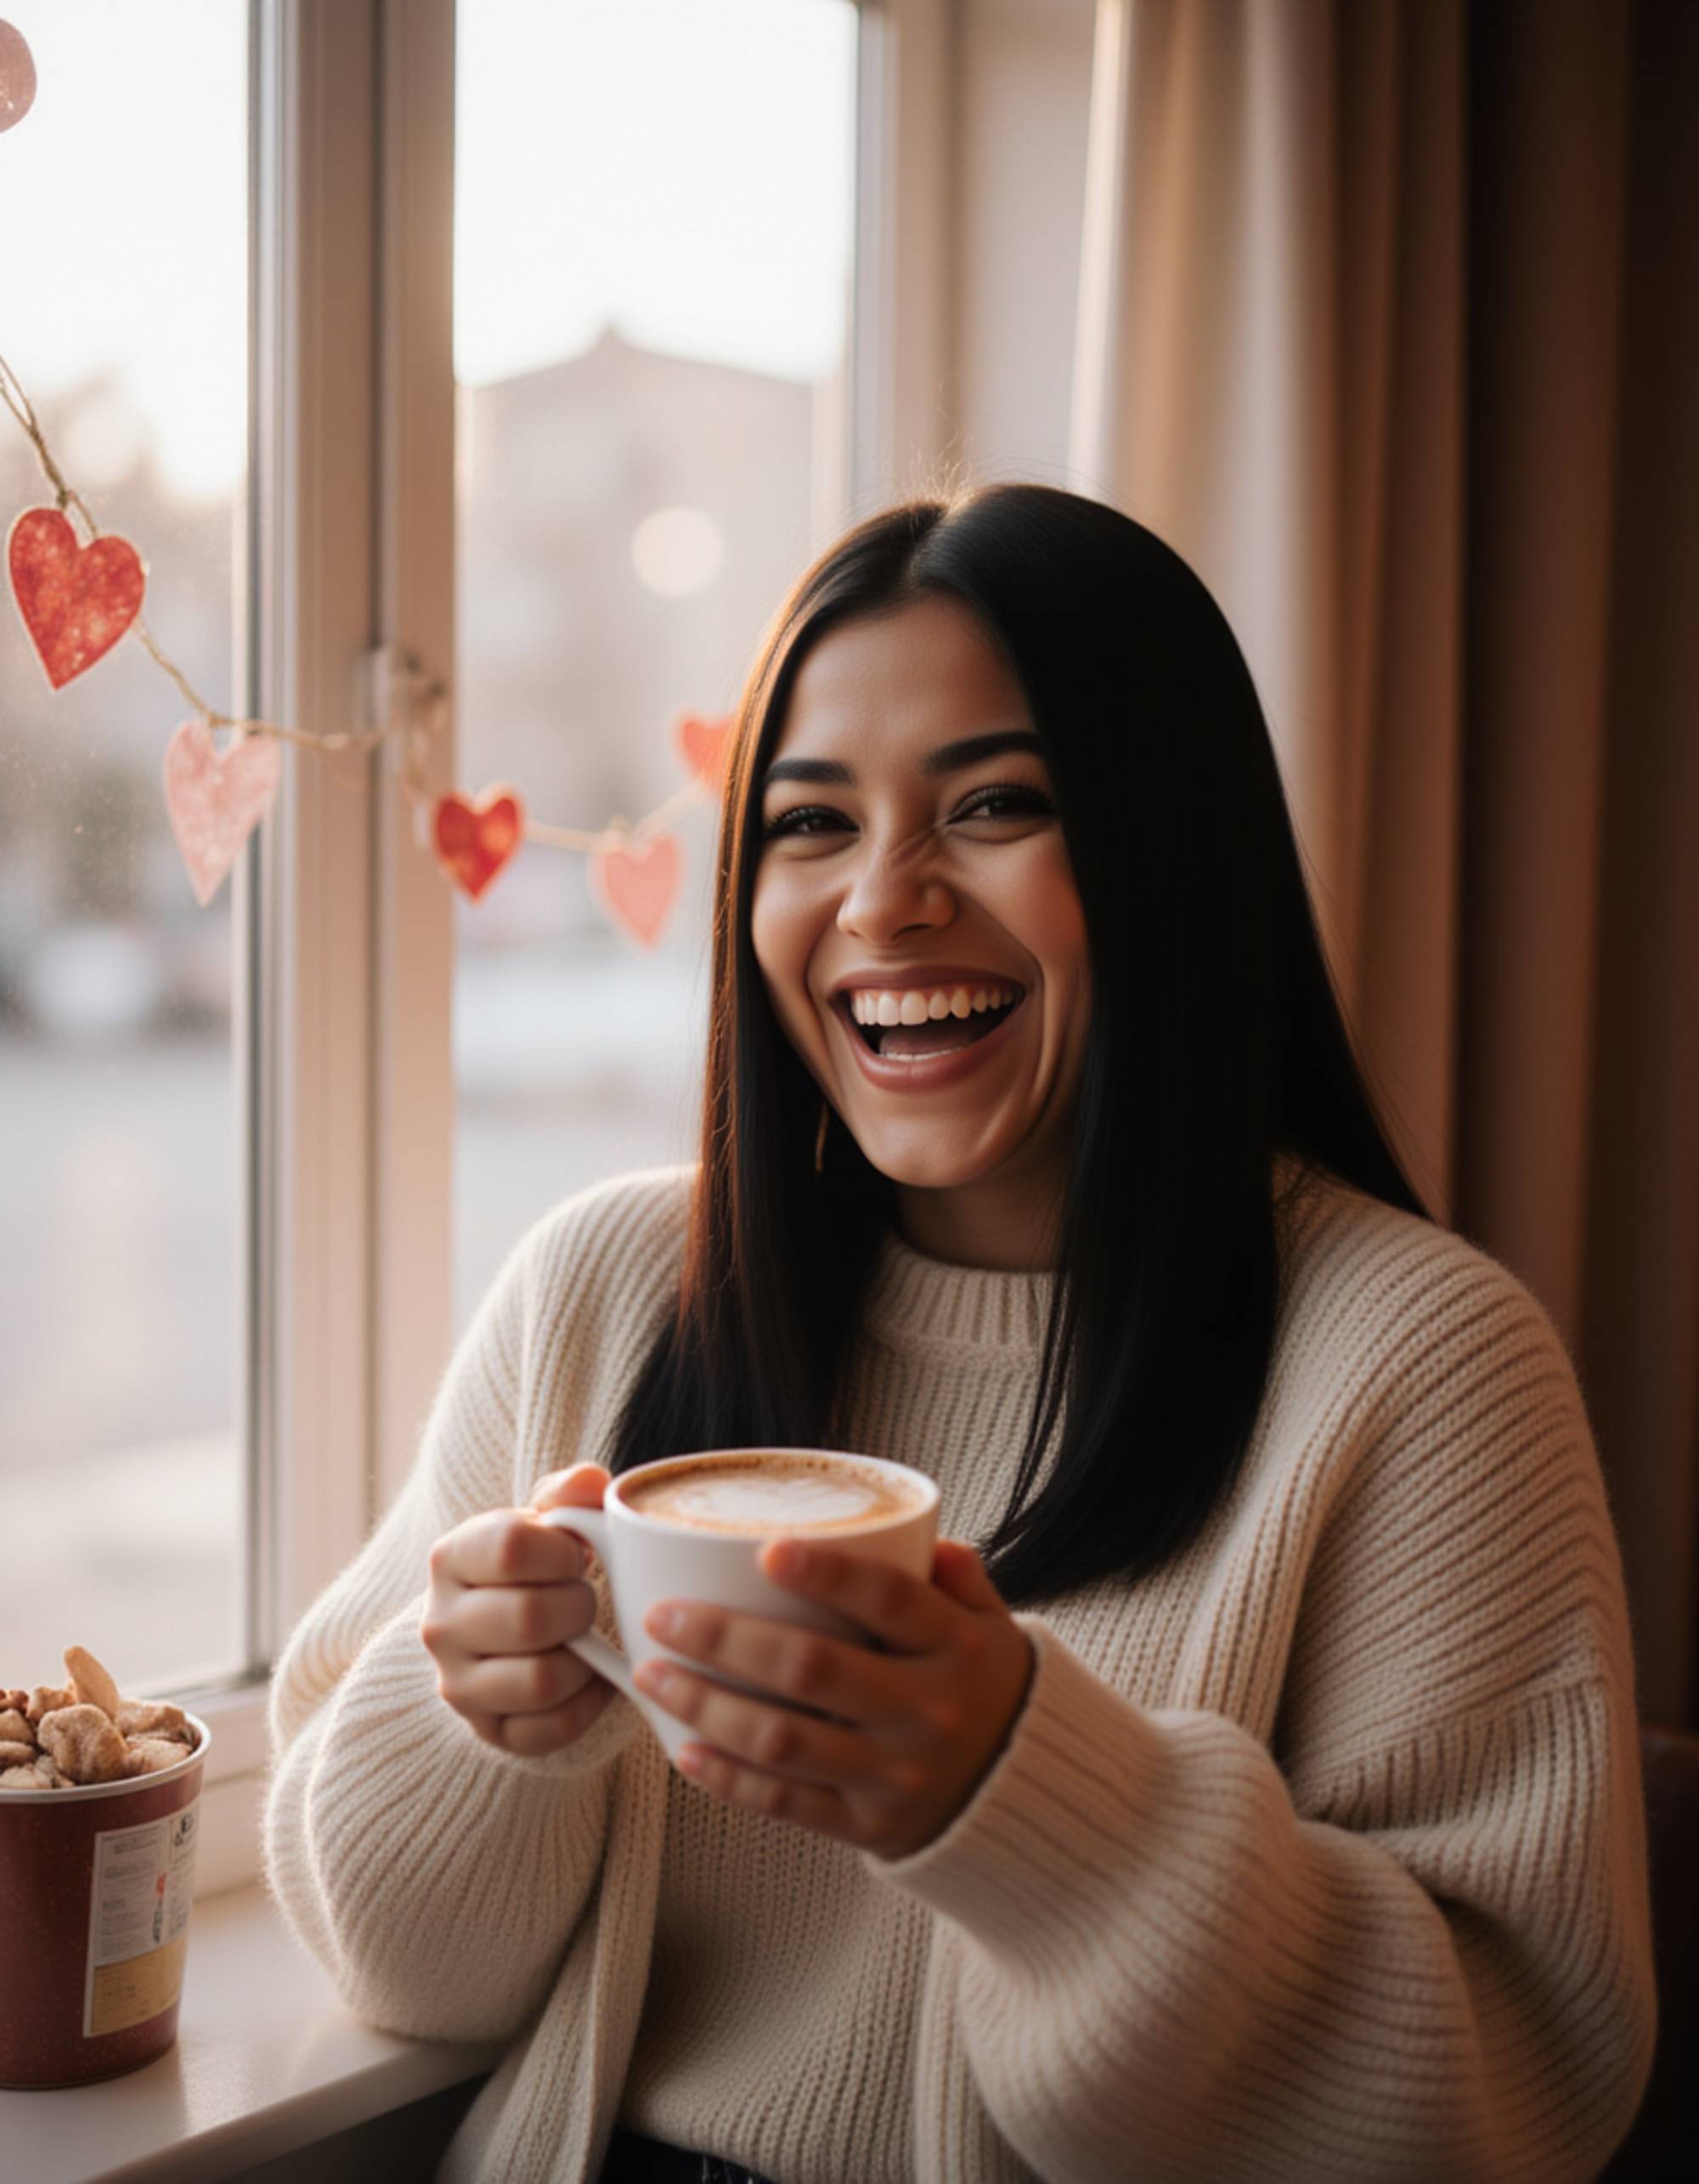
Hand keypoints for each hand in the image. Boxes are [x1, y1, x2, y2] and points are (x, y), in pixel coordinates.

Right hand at [421, 1464, 617, 1754]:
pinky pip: (551, 1730)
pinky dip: (589, 1705)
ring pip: (541, 1681)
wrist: (501, 1632)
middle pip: (528, 1618)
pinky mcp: (487, 1731)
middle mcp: (439, 1625)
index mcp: (450, 1558)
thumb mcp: (544, 1519)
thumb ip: (569, 1494)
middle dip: (579, 1606)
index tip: (576, 1555)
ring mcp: (458, 1685)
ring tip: (587, 1640)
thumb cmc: (534, 1566)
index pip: (511, 1548)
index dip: (563, 1551)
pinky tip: (594, 1679)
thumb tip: (590, 1483)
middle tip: (585, 1600)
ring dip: (585, 1659)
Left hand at [632, 1538, 1034, 1858]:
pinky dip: (728, 1779)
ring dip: (706, 1707)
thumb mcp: (990, 1622)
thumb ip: (956, 1575)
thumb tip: (920, 1532)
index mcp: (955, 1646)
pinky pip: (786, 1802)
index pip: (890, 1601)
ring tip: (650, 1675)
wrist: (1021, 1793)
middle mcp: (926, 1711)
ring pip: (783, 1740)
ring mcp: (894, 1774)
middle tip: (663, 1615)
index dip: (828, 1573)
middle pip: (812, 1670)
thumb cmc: (981, 1683)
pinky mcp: (867, 1825)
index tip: (765, 1550)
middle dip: (725, 1640)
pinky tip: (682, 1749)